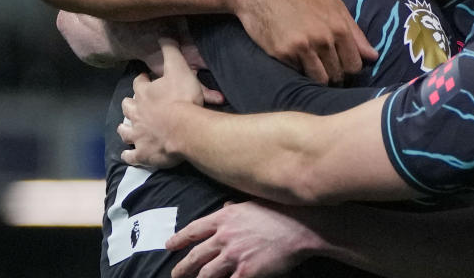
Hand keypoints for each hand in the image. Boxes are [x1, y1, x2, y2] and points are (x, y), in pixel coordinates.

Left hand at [119, 38, 203, 167]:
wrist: (184, 129)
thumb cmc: (182, 98)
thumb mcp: (179, 68)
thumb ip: (171, 51)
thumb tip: (163, 34)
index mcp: (143, 93)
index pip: (139, 83)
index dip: (142, 80)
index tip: (146, 79)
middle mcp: (135, 114)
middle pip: (127, 107)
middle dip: (130, 104)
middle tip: (135, 104)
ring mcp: (137, 135)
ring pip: (125, 131)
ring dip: (125, 128)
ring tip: (127, 128)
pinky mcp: (142, 153)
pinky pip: (130, 156)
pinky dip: (128, 155)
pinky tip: (128, 155)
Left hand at [168, 201, 315, 277]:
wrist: (303, 227)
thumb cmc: (283, 211)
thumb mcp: (256, 202)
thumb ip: (238, 206)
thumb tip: (227, 204)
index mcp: (225, 217)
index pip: (194, 230)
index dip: (179, 239)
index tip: (170, 245)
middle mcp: (224, 236)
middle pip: (196, 256)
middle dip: (182, 268)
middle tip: (175, 274)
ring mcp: (234, 256)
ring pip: (206, 274)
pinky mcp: (245, 272)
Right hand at [232, 0, 376, 83]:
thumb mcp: (334, 6)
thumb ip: (355, 32)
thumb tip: (373, 57)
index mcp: (339, 27)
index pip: (355, 65)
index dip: (349, 69)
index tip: (341, 66)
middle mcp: (323, 38)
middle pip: (338, 75)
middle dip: (334, 75)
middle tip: (325, 67)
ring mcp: (303, 47)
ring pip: (320, 79)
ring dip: (318, 77)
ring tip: (311, 66)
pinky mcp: (283, 53)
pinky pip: (298, 74)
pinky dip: (298, 70)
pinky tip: (294, 58)